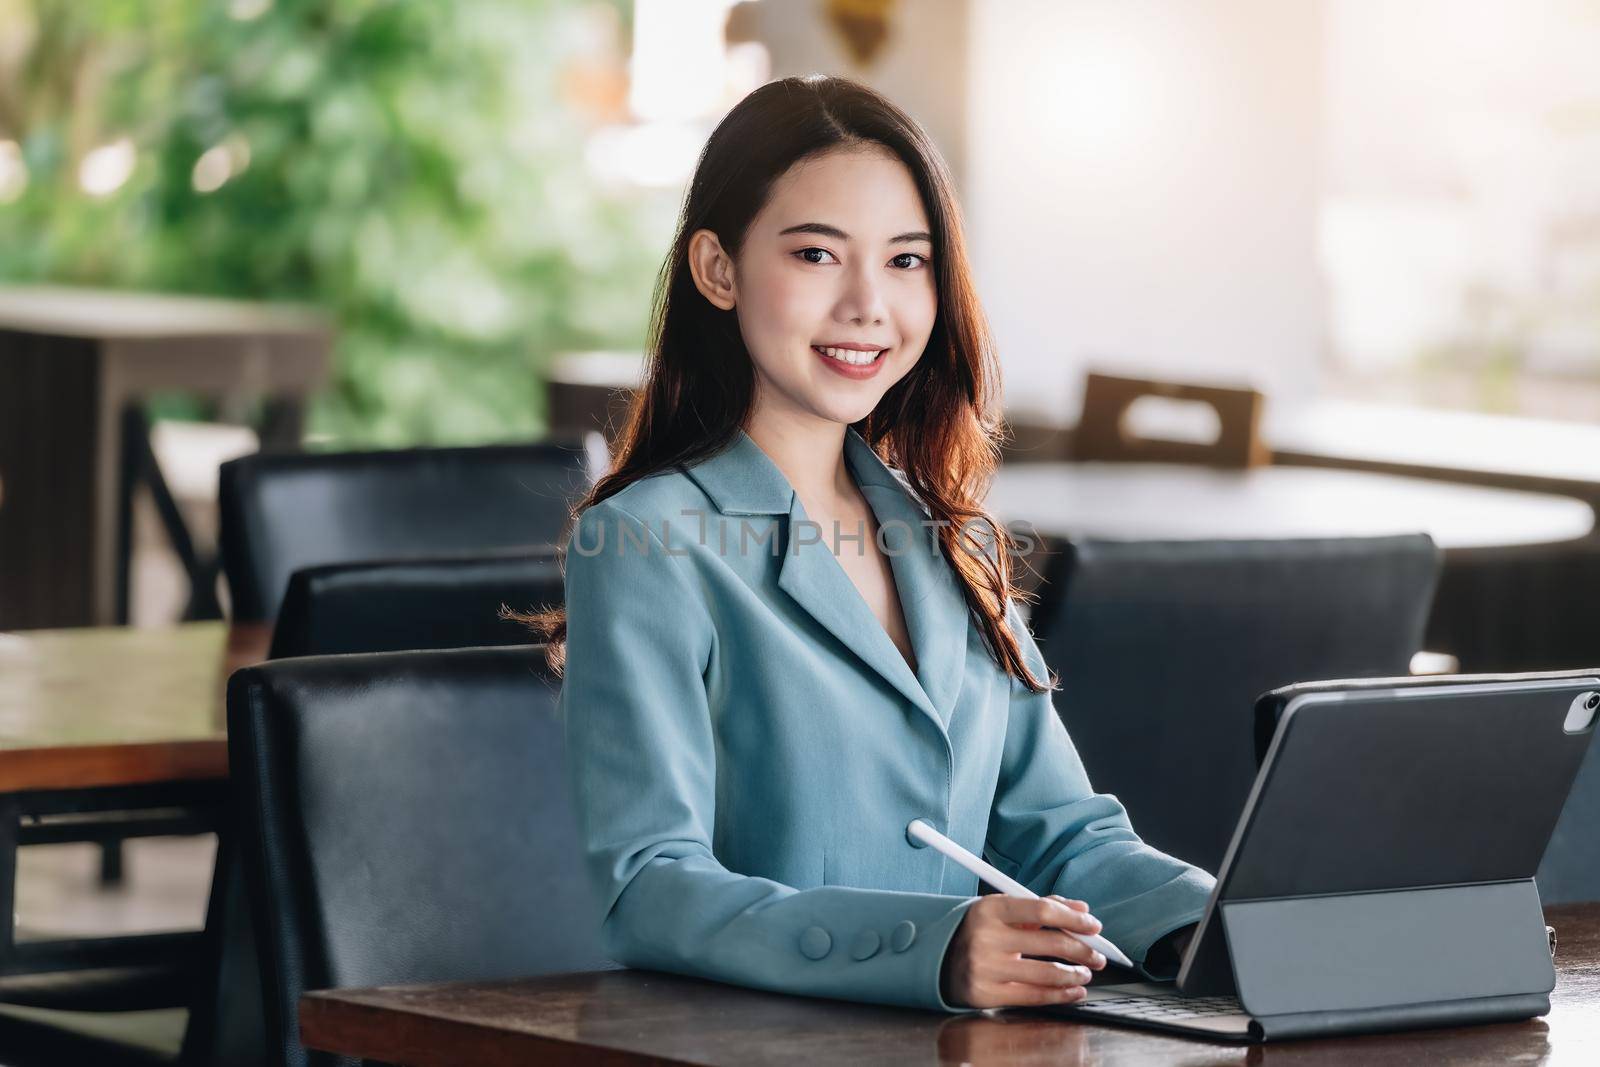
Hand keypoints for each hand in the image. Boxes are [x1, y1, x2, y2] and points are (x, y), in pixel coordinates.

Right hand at [940, 894, 1107, 1009]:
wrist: (940, 960)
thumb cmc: (981, 932)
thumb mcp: (1004, 911)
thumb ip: (1042, 906)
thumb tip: (1081, 907)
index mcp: (991, 909)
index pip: (1042, 909)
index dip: (1074, 918)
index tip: (1094, 926)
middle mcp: (985, 937)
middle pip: (1051, 942)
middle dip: (1083, 950)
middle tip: (1098, 955)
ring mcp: (984, 967)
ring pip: (1046, 973)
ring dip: (1075, 974)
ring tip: (1086, 973)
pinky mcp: (986, 994)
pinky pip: (1034, 997)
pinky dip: (1061, 995)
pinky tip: (1073, 991)